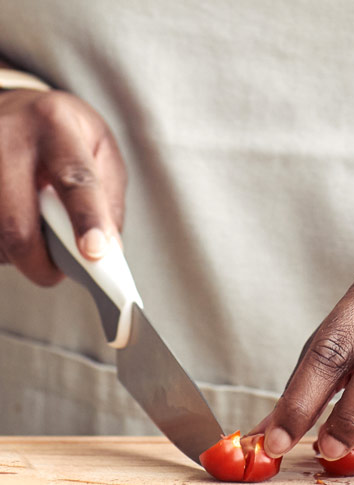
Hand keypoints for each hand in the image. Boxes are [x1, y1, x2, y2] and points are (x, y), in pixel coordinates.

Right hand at [0, 89, 125, 284]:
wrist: (15, 105)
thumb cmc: (65, 134)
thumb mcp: (100, 151)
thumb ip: (108, 200)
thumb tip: (106, 254)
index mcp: (55, 124)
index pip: (74, 179)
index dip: (86, 219)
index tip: (95, 253)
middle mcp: (5, 136)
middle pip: (16, 221)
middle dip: (38, 262)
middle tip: (54, 274)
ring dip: (14, 254)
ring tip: (32, 242)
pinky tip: (9, 233)